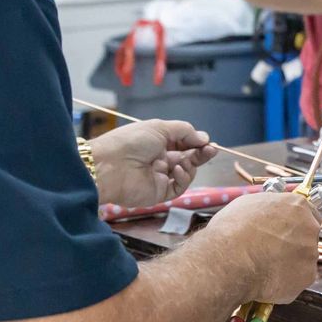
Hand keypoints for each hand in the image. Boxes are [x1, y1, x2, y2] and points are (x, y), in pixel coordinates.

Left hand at [89, 120, 217, 209]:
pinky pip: (178, 187)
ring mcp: (159, 177)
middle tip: (212, 150)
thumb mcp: (159, 128)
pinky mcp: (158, 193)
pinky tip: (177, 169)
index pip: (182, 144)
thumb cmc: (130, 141)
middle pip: (187, 158)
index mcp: (156, 143)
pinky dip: (183, 178)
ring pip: (185, 173)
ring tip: (188, 160)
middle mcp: (158, 160)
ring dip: (191, 165)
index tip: (208, 142)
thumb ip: (184, 132)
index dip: (196, 143)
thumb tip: (204, 138)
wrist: (109, 165)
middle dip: (200, 154)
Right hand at [203, 192, 320, 304]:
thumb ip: (268, 208)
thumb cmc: (232, 231)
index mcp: (297, 206)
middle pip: (308, 237)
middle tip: (274, 251)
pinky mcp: (307, 276)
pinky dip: (286, 281)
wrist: (230, 261)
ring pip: (303, 260)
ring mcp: (311, 252)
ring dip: (289, 264)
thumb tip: (268, 213)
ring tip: (265, 266)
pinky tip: (268, 279)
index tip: (286, 231)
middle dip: (295, 244)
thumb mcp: (247, 205)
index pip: (308, 213)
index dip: (296, 224)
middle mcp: (309, 227)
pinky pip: (298, 279)